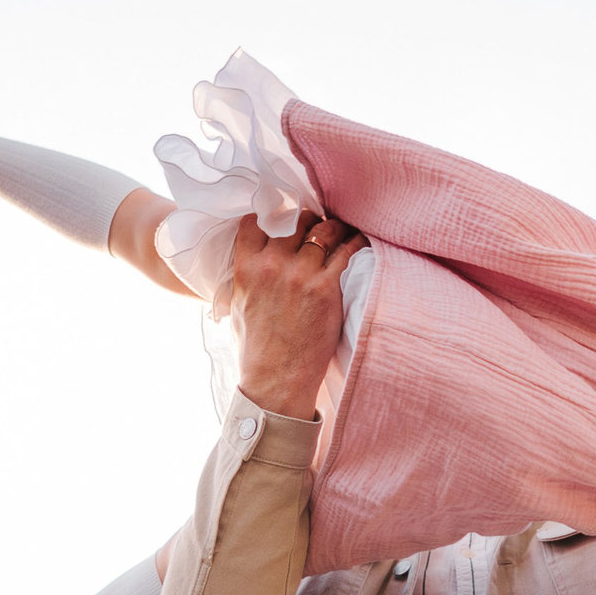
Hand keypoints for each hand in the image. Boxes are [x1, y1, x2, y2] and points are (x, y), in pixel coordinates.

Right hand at [226, 214, 368, 418]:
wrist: (276, 380)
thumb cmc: (255, 349)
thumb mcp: (236, 306)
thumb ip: (242, 277)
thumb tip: (248, 260)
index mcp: (246, 268)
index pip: (255, 221)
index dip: (271, 214)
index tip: (282, 217)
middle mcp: (272, 266)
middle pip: (294, 220)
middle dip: (306, 219)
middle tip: (315, 225)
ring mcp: (301, 276)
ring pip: (323, 230)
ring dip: (333, 227)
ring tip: (339, 231)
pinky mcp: (328, 289)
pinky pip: (348, 251)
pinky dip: (355, 242)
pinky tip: (359, 241)